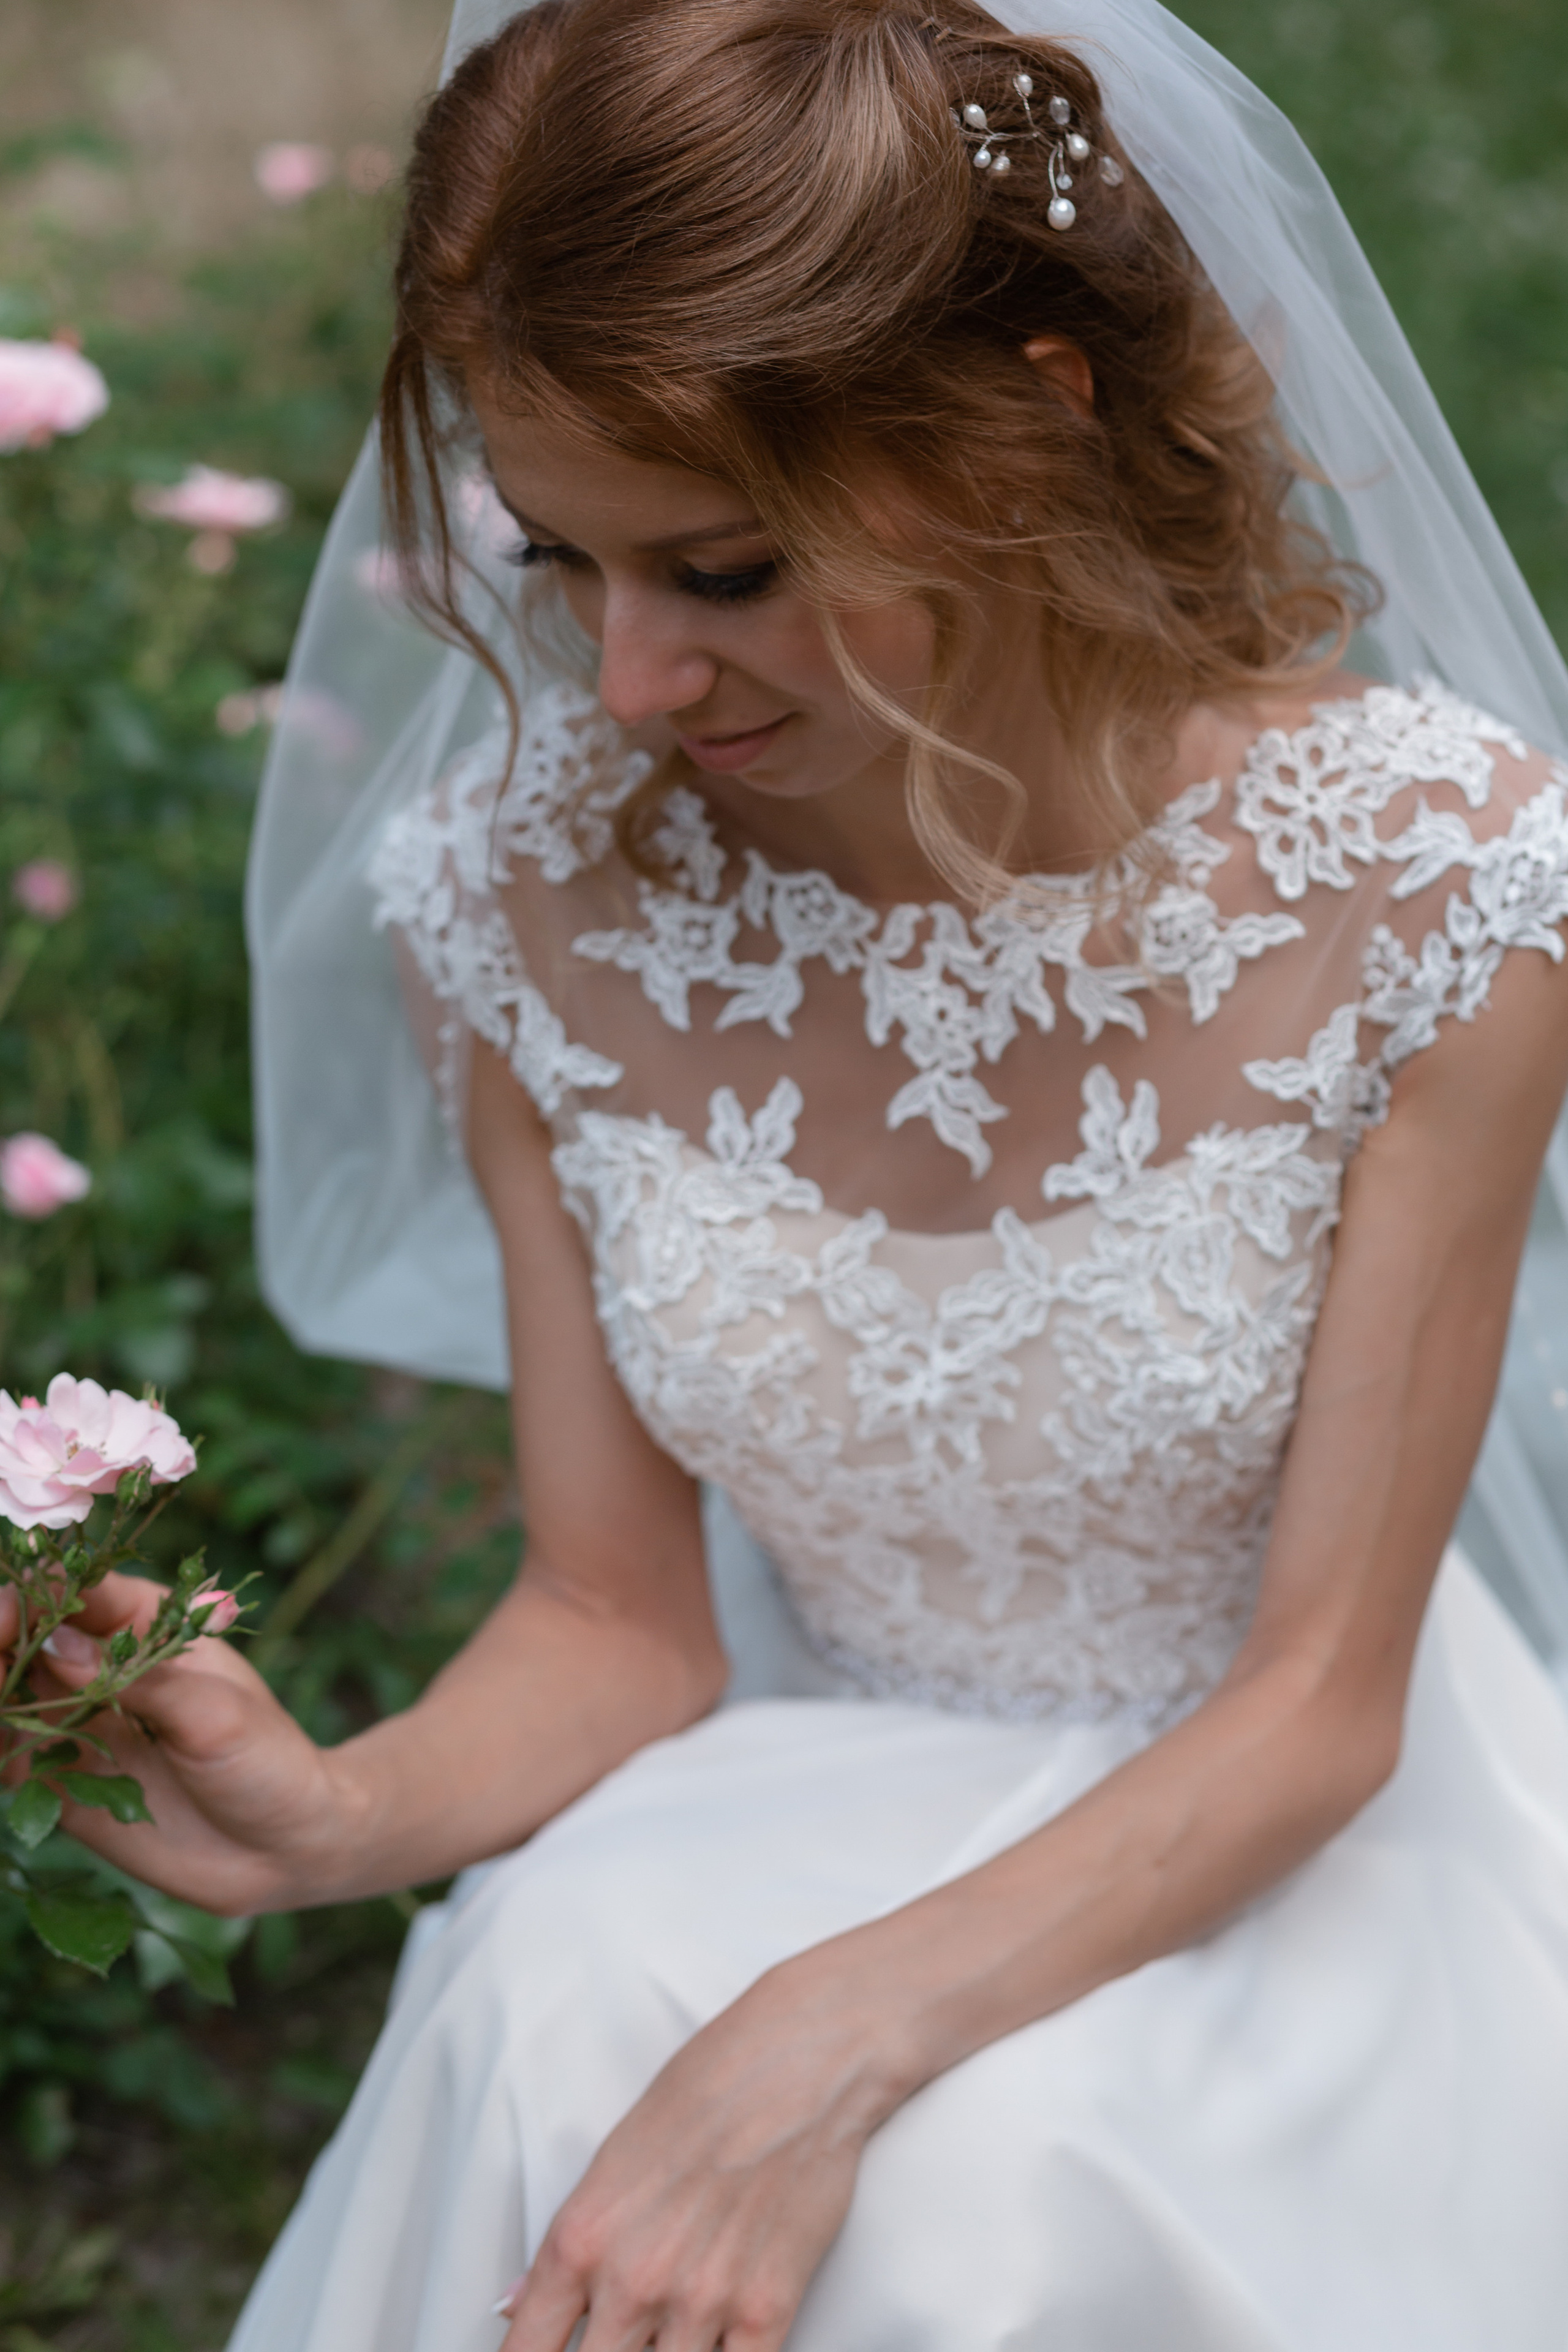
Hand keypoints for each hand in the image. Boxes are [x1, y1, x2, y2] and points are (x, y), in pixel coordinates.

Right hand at [0, 1569, 345, 1914]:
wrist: (281, 1849)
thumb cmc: (266, 1762)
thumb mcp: (214, 1715)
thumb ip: (137, 1682)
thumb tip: (55, 1645)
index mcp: (146, 1624)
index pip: (74, 1592)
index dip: (33, 1598)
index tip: (6, 1619)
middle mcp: (99, 1666)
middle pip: (23, 1635)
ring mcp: (75, 1722)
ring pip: (4, 1691)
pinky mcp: (59, 1779)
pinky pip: (7, 1753)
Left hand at [499, 1960, 904, 2351]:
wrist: (803, 2062)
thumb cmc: (709, 2087)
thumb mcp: (616, 2154)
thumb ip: (572, 2244)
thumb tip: (518, 2304)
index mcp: (584, 2237)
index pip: (527, 2348)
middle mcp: (634, 2280)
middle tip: (618, 2334)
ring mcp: (702, 2302)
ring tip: (664, 2330)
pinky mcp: (767, 2311)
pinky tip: (714, 2341)